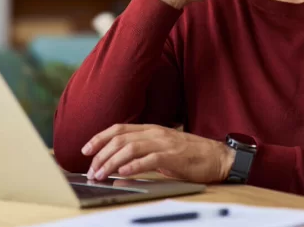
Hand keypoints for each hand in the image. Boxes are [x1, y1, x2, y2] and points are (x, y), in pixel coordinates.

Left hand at [81, 124, 234, 183]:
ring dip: (112, 162)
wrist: (218, 158)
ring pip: (130, 148)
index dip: (99, 137)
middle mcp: (155, 132)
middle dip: (101, 154)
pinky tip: (123, 173)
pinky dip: (133, 166)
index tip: (85, 150)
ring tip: (101, 174)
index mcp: (151, 129)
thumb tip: (119, 163)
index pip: (119, 129)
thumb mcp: (162, 148)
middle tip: (91, 169)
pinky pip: (149, 159)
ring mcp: (164, 143)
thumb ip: (143, 150)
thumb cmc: (190, 155)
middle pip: (120, 139)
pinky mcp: (174, 156)